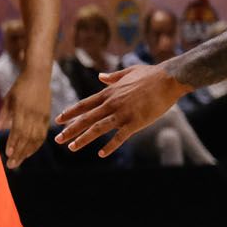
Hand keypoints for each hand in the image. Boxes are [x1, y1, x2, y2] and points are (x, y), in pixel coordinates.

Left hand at [1, 70, 51, 167]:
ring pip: (36, 139)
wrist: (39, 76)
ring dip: (27, 152)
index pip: (19, 129)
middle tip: (11, 164)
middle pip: (28, 137)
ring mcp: (43, 116)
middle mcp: (34, 114)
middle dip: (19, 152)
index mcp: (23, 109)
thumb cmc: (19, 88)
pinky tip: (28, 153)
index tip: (8, 153)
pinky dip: (36, 146)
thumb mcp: (8, 100)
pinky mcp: (48, 118)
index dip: (14, 142)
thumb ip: (1, 117)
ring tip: (18, 161)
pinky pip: (43, 135)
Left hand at [56, 63, 187, 155]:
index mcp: (109, 93)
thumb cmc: (151, 75)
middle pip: (86, 118)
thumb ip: (113, 77)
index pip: (84, 105)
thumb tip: (100, 77)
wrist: (169, 79)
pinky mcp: (135, 122)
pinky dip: (110, 146)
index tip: (58, 120)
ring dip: (83, 139)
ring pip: (97, 129)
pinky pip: (119, 137)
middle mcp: (112, 104)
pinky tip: (101, 154)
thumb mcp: (128, 72)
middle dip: (70, 129)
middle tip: (57, 139)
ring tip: (71, 147)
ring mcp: (123, 113)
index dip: (70, 113)